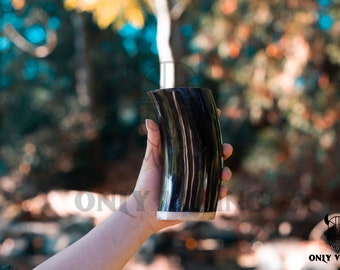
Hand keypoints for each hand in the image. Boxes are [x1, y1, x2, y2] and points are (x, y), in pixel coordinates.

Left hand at [132, 118, 232, 232]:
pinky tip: (221, 190)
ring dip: (225, 172)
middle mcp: (194, 169)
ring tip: (224, 173)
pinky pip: (215, 196)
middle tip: (226, 148)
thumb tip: (149, 120)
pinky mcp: (200, 200)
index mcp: (185, 156)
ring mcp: (199, 184)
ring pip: (218, 175)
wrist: (144, 211)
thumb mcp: (151, 160)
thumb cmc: (146, 183)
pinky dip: (221, 193)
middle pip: (214, 156)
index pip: (200, 139)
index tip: (216, 113)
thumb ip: (153, 142)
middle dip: (224, 150)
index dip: (209, 127)